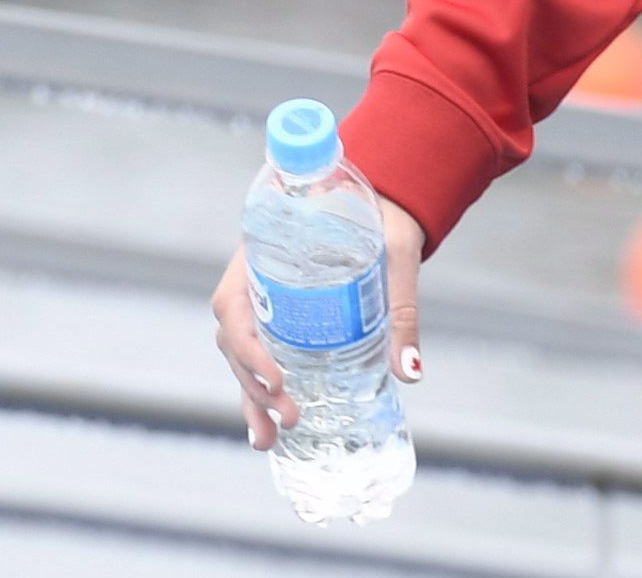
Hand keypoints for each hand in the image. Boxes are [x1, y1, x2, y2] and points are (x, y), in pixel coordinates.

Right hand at [211, 195, 426, 451]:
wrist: (385, 200)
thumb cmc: (381, 215)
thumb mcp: (394, 254)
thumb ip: (399, 307)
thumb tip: (408, 370)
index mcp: (263, 250)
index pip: (233, 303)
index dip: (245, 346)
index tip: (277, 378)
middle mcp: (255, 277)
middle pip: (234, 338)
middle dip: (252, 384)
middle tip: (288, 417)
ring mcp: (266, 300)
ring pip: (242, 353)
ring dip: (251, 397)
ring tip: (267, 440)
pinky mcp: (284, 319)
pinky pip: (262, 356)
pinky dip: (262, 393)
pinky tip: (271, 428)